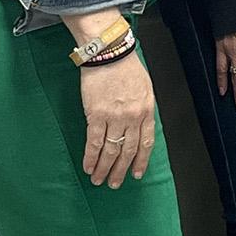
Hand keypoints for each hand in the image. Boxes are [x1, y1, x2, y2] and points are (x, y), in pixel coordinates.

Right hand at [79, 51, 157, 187]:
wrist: (109, 51)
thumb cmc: (126, 66)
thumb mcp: (144, 87)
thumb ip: (143, 108)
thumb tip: (139, 127)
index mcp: (147, 110)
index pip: (145, 143)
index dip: (140, 161)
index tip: (136, 174)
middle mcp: (133, 117)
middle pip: (128, 151)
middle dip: (121, 170)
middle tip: (115, 184)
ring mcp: (115, 117)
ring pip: (111, 151)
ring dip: (104, 168)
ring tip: (99, 180)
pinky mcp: (96, 115)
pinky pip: (94, 142)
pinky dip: (91, 157)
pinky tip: (88, 167)